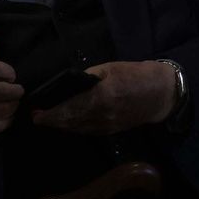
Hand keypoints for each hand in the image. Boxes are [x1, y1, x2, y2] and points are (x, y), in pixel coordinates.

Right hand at [0, 38, 22, 136]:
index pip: (5, 71)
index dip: (9, 73)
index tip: (7, 76)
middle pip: (11, 92)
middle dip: (15, 90)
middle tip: (13, 90)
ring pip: (8, 110)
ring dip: (12, 106)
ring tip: (9, 103)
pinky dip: (5, 122)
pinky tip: (5, 117)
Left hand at [32, 60, 177, 134]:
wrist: (161, 94)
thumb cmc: (136, 75)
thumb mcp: (111, 68)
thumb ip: (89, 77)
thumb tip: (70, 85)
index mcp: (101, 96)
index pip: (69, 108)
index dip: (51, 114)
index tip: (36, 114)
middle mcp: (102, 115)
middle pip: (70, 122)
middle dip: (52, 121)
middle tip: (37, 118)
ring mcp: (107, 126)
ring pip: (77, 129)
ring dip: (62, 126)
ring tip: (49, 120)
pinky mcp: (112, 131)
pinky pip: (88, 131)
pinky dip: (75, 128)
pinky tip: (68, 123)